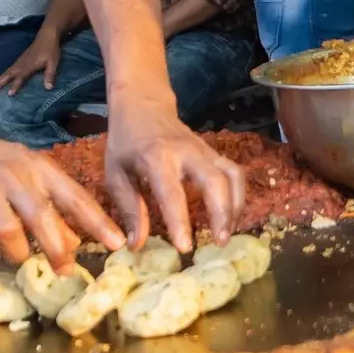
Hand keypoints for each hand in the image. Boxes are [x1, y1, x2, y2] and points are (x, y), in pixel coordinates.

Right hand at [0, 29, 61, 95]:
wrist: (46, 36)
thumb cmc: (50, 50)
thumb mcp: (53, 63)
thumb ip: (50, 74)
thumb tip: (48, 88)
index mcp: (30, 65)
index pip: (21, 77)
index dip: (15, 85)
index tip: (9, 94)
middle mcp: (22, 64)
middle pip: (8, 74)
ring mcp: (19, 61)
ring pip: (7, 72)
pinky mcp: (20, 60)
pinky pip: (9, 69)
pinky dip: (3, 75)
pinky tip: (1, 79)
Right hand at [0, 126, 124, 270]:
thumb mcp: (29, 174)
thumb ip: (53, 204)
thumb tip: (75, 243)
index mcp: (37, 168)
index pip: (74, 196)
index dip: (97, 222)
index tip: (118, 244)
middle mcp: (12, 177)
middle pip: (40, 217)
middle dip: (57, 248)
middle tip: (66, 271)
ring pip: (8, 232)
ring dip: (18, 253)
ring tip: (20, 258)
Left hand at [101, 100, 247, 253]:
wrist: (143, 104)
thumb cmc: (126, 142)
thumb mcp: (116, 174)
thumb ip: (129, 209)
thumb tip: (136, 244)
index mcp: (157, 158)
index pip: (172, 193)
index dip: (179, 221)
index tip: (184, 248)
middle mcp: (186, 152)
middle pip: (216, 181)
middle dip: (222, 213)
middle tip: (220, 242)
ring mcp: (204, 150)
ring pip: (232, 176)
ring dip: (235, 206)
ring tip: (227, 233)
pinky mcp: (214, 152)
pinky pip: (234, 173)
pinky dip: (237, 196)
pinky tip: (231, 216)